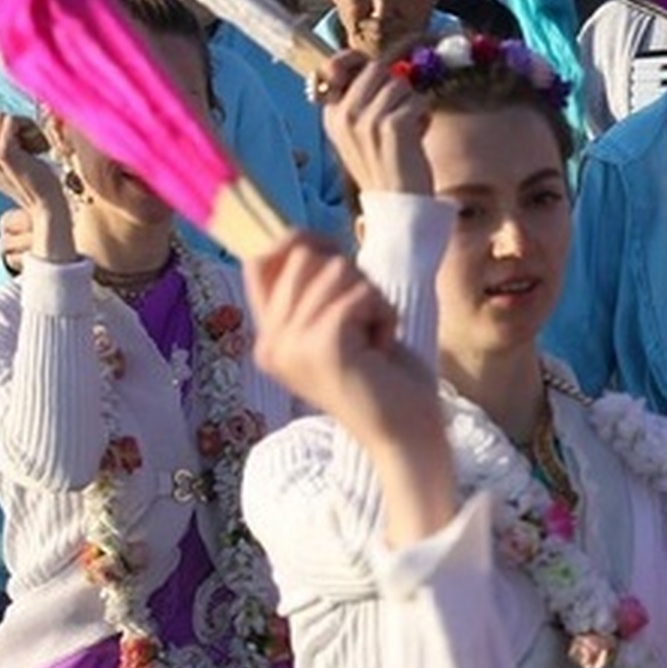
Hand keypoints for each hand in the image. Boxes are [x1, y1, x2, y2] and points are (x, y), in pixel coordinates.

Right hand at [0, 112, 75, 263]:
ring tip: (33, 147)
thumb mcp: (7, 161)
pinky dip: (28, 127)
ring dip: (22, 125)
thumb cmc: (33, 181)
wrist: (46, 206)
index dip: (1, 126)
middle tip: (28, 144)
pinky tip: (37, 147)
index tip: (19, 144)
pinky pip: (11, 120)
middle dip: (10, 123)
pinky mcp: (2, 152)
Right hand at [244, 233, 454, 545]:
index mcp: (269, 339)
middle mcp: (270, 343)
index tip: (338, 258)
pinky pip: (359, 293)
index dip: (300, 243)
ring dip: (372, 299)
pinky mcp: (322, 345)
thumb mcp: (342, 325)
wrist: (406, 433)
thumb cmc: (383, 378)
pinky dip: (384, 314)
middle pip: (303, 255)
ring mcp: (291, 345)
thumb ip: (319, 286)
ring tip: (374, 341)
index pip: (260, 261)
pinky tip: (382, 348)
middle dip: (351, 278)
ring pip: (336, 270)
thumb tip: (303, 234)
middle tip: (366, 322)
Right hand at [318, 54, 433, 197]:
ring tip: (409, 130)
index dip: (358, 60)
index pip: (337, 65)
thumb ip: (364, 99)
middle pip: (376, 69)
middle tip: (401, 114)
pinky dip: (424, 115)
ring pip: (400, 84)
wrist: (399, 206)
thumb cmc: (387, 167)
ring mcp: (366, 119)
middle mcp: (344, 114)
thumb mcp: (364, 133)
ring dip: (412, 103)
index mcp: (332, 115)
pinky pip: (417, 100)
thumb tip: (381, 64)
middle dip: (396, 87)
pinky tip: (418, 137)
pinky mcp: (392, 125)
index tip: (376, 68)